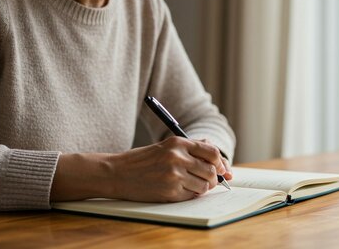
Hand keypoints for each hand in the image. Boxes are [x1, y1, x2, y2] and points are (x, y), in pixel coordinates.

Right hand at [106, 136, 226, 201]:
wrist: (116, 173)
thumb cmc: (142, 160)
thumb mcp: (166, 146)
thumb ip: (191, 148)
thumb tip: (217, 157)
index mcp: (178, 143)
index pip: (212, 152)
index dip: (221, 162)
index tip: (222, 169)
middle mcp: (177, 157)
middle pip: (211, 170)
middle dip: (214, 178)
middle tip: (210, 181)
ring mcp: (173, 175)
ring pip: (204, 186)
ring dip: (202, 188)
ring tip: (191, 185)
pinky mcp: (169, 191)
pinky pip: (191, 196)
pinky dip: (190, 195)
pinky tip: (180, 190)